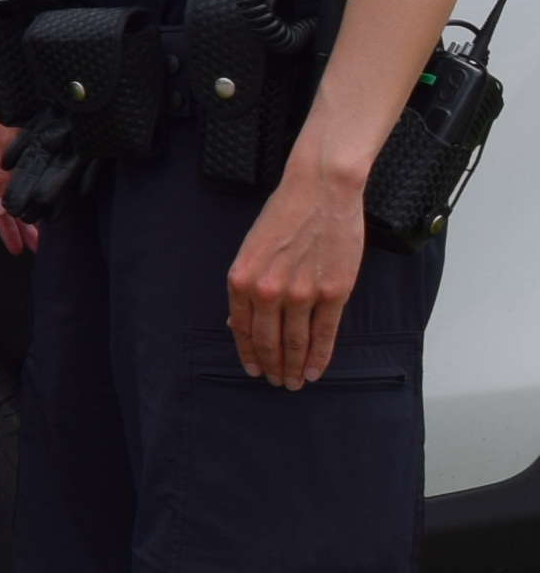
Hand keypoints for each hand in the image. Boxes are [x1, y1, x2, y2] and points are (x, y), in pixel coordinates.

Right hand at [0, 111, 39, 257]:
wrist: (31, 84)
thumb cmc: (14, 103)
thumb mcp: (5, 140)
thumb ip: (4, 175)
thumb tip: (2, 207)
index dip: (3, 225)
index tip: (15, 245)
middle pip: (4, 202)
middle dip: (17, 227)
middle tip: (29, 248)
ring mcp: (12, 160)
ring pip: (18, 194)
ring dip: (28, 217)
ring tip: (39, 239)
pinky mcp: (29, 155)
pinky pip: (31, 182)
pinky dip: (37, 199)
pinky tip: (44, 212)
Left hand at [225, 158, 367, 387]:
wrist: (319, 190)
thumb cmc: (284, 214)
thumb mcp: (251, 249)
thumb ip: (246, 286)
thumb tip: (240, 322)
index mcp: (241, 279)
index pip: (242, 330)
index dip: (249, 354)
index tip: (253, 370)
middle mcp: (267, 291)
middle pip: (268, 341)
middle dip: (271, 366)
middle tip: (276, 382)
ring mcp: (301, 294)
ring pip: (295, 343)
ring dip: (293, 367)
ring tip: (294, 382)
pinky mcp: (333, 293)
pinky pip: (323, 334)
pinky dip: (318, 357)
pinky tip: (314, 371)